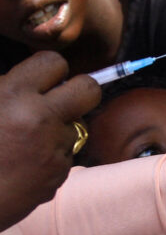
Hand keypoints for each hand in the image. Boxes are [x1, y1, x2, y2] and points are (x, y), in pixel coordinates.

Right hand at [0, 52, 100, 229]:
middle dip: (80, 91)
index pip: (55, 62)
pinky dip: (51, 156)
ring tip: (26, 142)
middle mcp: (40, 118)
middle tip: (62, 100)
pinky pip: (66, 154)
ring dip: (59, 129)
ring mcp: (53, 147)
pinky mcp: (59, 173)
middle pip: (89, 89)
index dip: (50, 70)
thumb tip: (32, 79)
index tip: (43, 80)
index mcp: (13, 94)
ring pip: (76, 125)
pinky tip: (25, 163)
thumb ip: (5, 86)